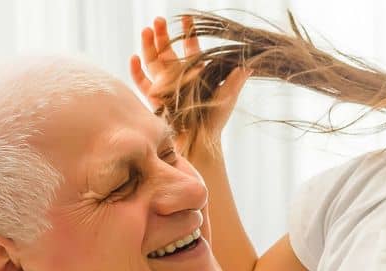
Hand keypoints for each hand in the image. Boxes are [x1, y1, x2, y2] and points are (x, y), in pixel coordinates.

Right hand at [128, 15, 249, 155]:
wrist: (199, 138)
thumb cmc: (215, 118)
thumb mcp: (228, 96)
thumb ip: (236, 79)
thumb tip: (252, 63)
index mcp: (195, 71)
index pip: (190, 47)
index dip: (188, 32)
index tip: (187, 18)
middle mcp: (177, 75)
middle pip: (166, 50)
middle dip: (162, 34)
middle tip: (160, 20)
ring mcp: (164, 85)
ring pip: (152, 60)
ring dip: (148, 45)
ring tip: (147, 29)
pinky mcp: (153, 97)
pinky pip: (140, 82)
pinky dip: (135, 70)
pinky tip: (133, 57)